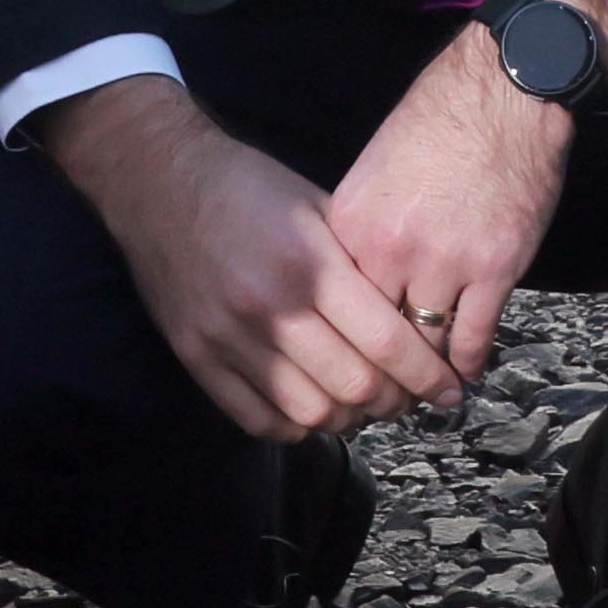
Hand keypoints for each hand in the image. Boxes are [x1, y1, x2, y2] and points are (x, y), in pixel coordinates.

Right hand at [39, 77, 437, 438]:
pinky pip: (258, 419)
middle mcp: (270, 308)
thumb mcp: (319, 206)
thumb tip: (416, 318)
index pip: (387, 343)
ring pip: (311, 413)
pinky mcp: (197, 358)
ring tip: (361, 402)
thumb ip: (363, 263)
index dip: (427, 375)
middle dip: (395, 401)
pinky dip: (297, 425)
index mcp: (309, 263)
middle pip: (355, 387)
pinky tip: (314, 405)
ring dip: (348, 418)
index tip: (447, 388)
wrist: (159, 182)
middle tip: (407, 395)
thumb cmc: (249, 187)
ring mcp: (228, 339)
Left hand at [319, 6, 597, 392]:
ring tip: (426, 394)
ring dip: (427, 375)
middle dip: (380, 373)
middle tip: (386, 399)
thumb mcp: (374, 172)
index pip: (335, 307)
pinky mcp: (494, 268)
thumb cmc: (437, 122)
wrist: (503, 93)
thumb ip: (359, 231)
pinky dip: (468, 362)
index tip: (346, 367)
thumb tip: (352, 281)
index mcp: (352, 224)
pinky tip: (465, 371)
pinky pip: (474, 337)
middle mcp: (390, 250)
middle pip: (375, 337)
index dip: (341, 345)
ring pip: (425, 345)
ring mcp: (444, 261)